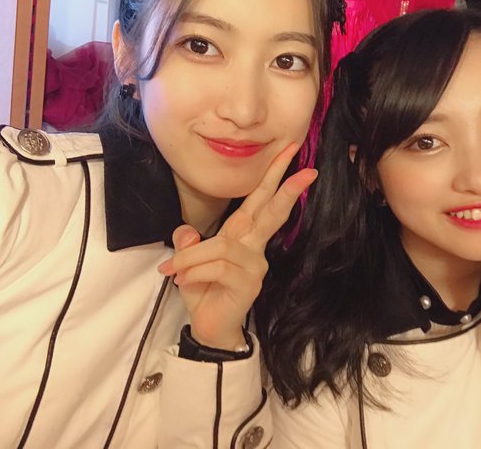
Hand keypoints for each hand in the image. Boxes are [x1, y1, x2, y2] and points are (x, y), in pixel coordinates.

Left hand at [158, 143, 317, 349]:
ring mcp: (254, 265)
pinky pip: (217, 266)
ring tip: (173, 271)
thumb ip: (189, 244)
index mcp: (242, 236)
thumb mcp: (189, 264)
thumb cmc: (204, 293)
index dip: (274, 176)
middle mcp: (253, 247)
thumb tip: (184, 231)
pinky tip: (183, 282)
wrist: (209, 329)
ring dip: (192, 257)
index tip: (291, 151)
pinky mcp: (248, 283)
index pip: (260, 201)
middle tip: (307, 170)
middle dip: (285, 188)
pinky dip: (194, 271)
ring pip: (222, 245)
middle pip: (270, 212)